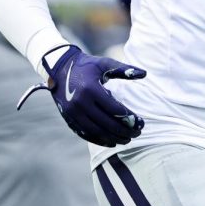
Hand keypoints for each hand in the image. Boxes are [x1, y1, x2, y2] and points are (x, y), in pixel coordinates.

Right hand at [17, 45, 146, 146]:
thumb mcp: (105, 63)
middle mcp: (80, 103)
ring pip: (96, 131)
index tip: (140, 123)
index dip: (129, 118)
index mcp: (90, 89)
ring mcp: (72, 113)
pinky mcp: (68, 119)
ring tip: (127, 140)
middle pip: (106, 123)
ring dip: (113, 138)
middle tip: (137, 134)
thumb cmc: (87, 65)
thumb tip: (144, 74)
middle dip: (123, 131)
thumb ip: (124, 69)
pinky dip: (98, 140)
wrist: (59, 68)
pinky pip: (84, 133)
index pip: (114, 109)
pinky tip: (111, 142)